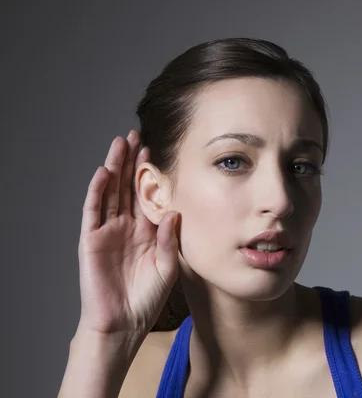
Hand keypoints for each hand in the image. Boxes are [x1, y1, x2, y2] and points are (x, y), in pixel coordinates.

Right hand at [76, 130, 179, 337]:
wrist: (124, 322)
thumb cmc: (147, 297)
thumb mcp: (168, 266)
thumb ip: (170, 239)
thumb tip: (176, 211)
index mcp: (145, 231)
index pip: (146, 195)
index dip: (148, 174)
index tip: (155, 151)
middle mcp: (126, 226)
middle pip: (127, 186)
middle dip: (130, 161)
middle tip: (135, 135)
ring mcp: (107, 231)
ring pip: (110, 192)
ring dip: (114, 168)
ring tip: (119, 144)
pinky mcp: (91, 240)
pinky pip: (93, 211)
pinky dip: (97, 191)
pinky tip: (104, 173)